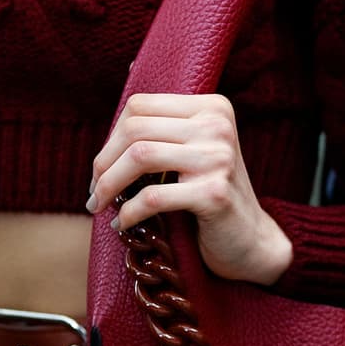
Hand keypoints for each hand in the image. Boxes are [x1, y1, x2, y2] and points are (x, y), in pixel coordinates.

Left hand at [87, 93, 292, 285]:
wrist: (250, 240)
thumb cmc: (209, 195)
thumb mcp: (191, 153)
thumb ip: (160, 135)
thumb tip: (104, 140)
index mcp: (211, 107)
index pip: (140, 106)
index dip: (110, 137)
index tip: (102, 167)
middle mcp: (217, 125)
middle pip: (135, 129)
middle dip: (103, 163)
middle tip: (94, 191)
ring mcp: (219, 158)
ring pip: (139, 156)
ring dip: (109, 186)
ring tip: (100, 206)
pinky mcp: (214, 193)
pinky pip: (152, 197)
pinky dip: (128, 212)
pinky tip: (122, 224)